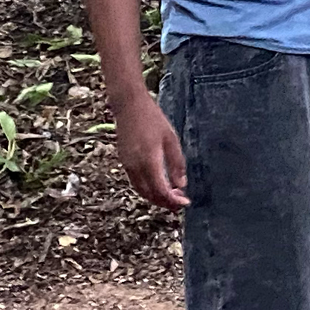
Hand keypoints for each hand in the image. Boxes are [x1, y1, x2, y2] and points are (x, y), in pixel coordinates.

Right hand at [113, 88, 188, 211]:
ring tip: (171, 197)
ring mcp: (127, 165)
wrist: (129, 106)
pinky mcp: (124, 162)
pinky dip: (147, 190)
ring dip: (156, 198)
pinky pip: (136, 183)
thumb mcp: (171, 139)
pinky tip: (158, 185)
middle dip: (165, 203)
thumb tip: (181, 185)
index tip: (185, 203)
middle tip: (179, 203)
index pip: (161, 190)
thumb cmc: (153, 119)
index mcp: (149, 161)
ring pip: (141, 191)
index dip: (173, 201)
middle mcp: (136, 167)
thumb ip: (176, 163)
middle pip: (150, 195)